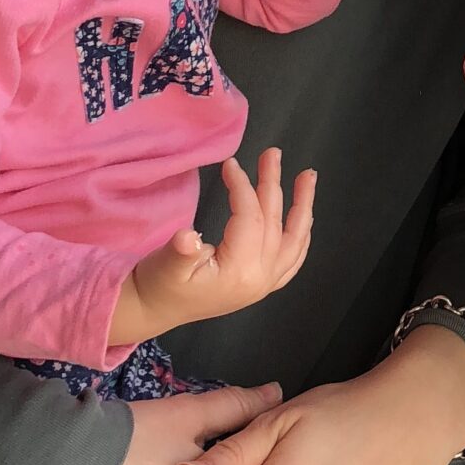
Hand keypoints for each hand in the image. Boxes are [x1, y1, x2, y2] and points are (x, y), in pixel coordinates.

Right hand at [110, 150, 315, 343]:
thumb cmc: (158, 284)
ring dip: (302, 207)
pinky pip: (292, 259)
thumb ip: (181, 251)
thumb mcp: (164, 265)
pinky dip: (301, 235)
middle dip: (273, 184)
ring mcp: (264, 284)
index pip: (250, 218)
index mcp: (239, 272)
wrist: (156, 310)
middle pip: (274, 223)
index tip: (230, 164)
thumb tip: (188, 237)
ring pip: (294, 241)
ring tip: (308, 177)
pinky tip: (304, 217)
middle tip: (274, 153)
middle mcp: (260, 279)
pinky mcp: (261, 286)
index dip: (241, 187)